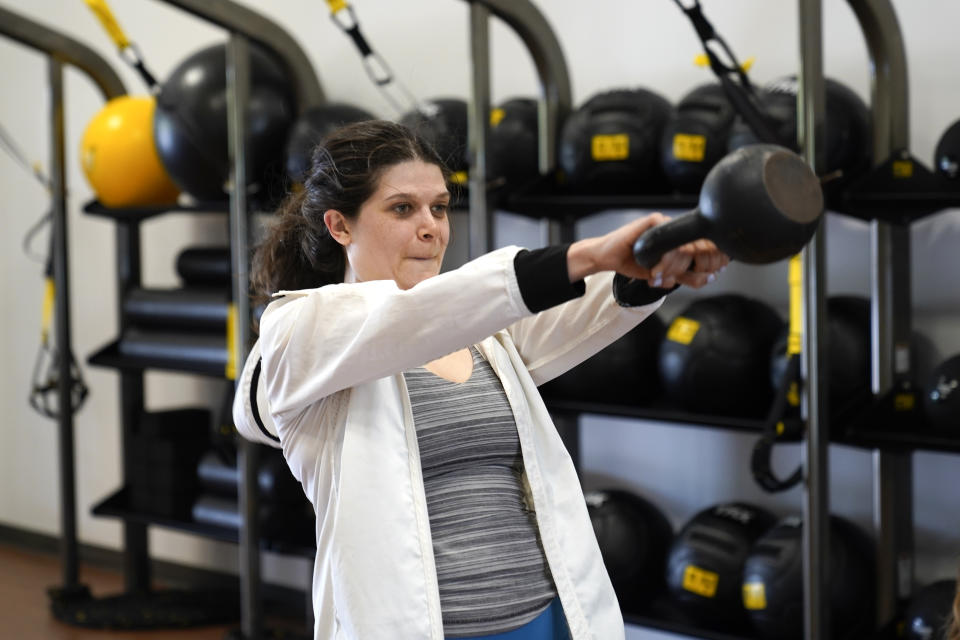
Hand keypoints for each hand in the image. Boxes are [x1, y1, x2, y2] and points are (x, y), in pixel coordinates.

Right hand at [567, 213, 728, 287]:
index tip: (711, 274)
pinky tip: (654, 262)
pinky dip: (665, 255)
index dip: (713, 260)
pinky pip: (670, 237)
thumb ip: (683, 275)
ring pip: (685, 244)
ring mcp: (665, 224)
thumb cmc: (633, 263)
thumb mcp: (663, 275)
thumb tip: (710, 277)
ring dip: (674, 265)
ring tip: (658, 273)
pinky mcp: (653, 221)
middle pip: (700, 246)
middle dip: (692, 267)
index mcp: (681, 240)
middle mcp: (676, 230)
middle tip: (676, 276)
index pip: (708, 246)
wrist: (609, 258)